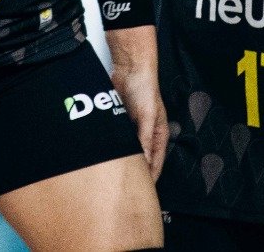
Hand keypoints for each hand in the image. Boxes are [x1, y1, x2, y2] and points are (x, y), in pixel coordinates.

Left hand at [107, 26, 168, 177]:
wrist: (130, 68)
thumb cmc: (146, 89)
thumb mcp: (148, 116)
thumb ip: (146, 138)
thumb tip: (145, 160)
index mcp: (159, 135)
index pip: (155, 163)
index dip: (149, 179)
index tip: (141, 194)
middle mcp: (146, 134)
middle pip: (141, 160)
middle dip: (134, 173)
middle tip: (123, 189)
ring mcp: (133, 129)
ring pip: (126, 151)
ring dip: (121, 160)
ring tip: (112, 176)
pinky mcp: (121, 122)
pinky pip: (116, 139)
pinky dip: (111, 147)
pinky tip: (103, 155)